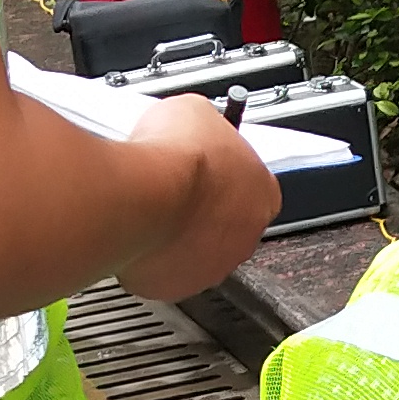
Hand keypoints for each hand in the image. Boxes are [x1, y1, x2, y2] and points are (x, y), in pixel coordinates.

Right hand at [110, 93, 278, 299]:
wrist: (141, 194)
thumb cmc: (172, 156)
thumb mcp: (194, 112)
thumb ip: (203, 127)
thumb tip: (192, 124)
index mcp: (262, 192)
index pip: (249, 184)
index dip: (220, 172)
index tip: (200, 164)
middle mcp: (245, 236)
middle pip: (225, 223)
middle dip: (199, 208)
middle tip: (172, 189)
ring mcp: (213, 267)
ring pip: (195, 251)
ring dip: (176, 234)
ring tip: (150, 211)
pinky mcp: (177, 287)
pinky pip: (164, 272)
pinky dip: (150, 256)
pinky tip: (136, 232)